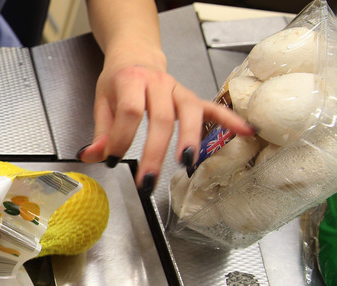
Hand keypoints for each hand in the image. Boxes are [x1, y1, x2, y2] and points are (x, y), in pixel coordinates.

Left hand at [78, 56, 254, 192]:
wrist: (135, 55)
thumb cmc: (118, 80)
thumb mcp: (101, 102)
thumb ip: (100, 132)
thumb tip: (92, 156)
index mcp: (131, 81)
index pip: (130, 112)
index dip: (121, 138)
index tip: (113, 160)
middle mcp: (157, 83)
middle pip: (161, 118)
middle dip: (155, 152)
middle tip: (147, 180)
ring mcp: (178, 90)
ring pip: (189, 113)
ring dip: (190, 139)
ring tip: (186, 163)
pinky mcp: (191, 98)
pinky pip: (213, 108)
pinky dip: (230, 119)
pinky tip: (245, 132)